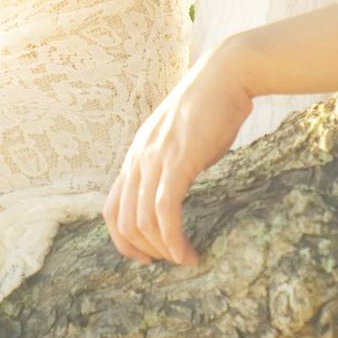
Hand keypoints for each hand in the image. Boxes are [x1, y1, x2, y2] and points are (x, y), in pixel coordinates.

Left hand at [102, 42, 254, 266]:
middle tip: (168, 263)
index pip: (111, 208)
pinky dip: (173, 239)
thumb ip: (171, 163)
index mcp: (137, 154)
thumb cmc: (211, 107)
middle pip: (122, 220)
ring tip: (185, 260)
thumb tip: (176, 191)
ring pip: (142, 220)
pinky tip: (188, 253)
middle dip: (142, 250)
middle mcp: (138, 157)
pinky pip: (165, 210)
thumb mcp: (181, 139)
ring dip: (162, 250)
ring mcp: (155, 158)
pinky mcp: (177, 160)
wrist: (226, 75)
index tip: (147, 256)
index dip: (123, 240)